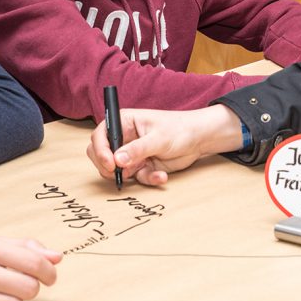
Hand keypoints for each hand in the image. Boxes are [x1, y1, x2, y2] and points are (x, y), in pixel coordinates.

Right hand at [86, 105, 242, 185]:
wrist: (199, 139)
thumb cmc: (180, 129)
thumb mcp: (158, 138)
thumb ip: (137, 150)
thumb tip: (117, 160)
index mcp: (124, 122)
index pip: (101, 135)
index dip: (100, 150)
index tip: (110, 164)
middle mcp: (124, 138)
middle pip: (101, 154)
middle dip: (108, 166)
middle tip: (120, 173)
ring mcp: (132, 153)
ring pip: (117, 170)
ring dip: (131, 175)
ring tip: (150, 171)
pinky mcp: (142, 166)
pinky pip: (137, 178)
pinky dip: (148, 178)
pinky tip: (161, 175)